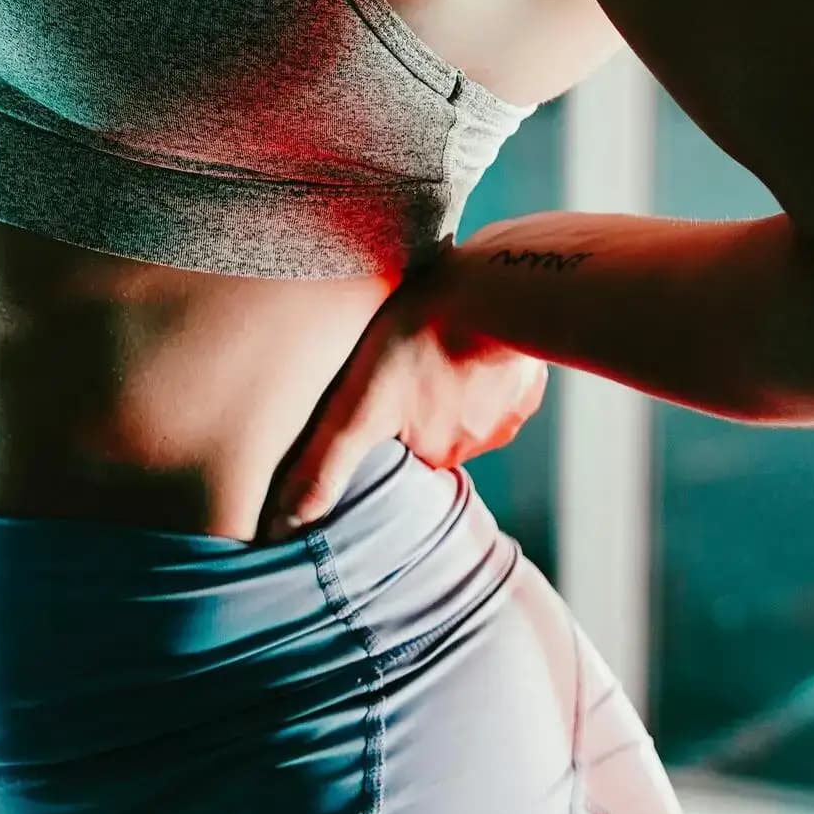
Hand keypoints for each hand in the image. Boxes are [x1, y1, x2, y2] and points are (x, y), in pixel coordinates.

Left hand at [252, 243, 548, 543]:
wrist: (495, 289)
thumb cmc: (420, 340)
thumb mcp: (357, 405)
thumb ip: (326, 463)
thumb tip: (286, 523)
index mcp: (435, 454)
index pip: (402, 449)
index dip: (384, 422)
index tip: (374, 394)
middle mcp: (478, 442)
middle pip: (435, 422)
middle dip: (416, 397)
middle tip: (398, 356)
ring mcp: (508, 407)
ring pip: (466, 395)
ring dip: (447, 373)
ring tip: (427, 338)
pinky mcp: (527, 372)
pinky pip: (497, 370)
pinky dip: (479, 354)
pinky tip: (463, 327)